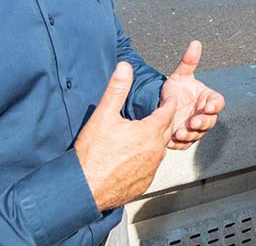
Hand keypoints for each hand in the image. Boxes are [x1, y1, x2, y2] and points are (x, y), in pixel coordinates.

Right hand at [75, 62, 179, 210]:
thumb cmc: (92, 153)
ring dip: (157, 139)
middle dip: (165, 119)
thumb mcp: (103, 116)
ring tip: (150, 132)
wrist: (85, 189)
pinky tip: (138, 155)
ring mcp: (151, 169)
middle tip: (163, 111)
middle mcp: (156, 151)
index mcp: (149, 132)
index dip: (169, 102)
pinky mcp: (144, 183)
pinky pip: (152, 166)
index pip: (168, 111)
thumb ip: (117, 89)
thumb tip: (125, 67)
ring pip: (160, 149)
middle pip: (167, 130)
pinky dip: (148, 158)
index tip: (170, 96)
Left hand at [160, 41, 224, 149]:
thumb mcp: (180, 75)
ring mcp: (195, 128)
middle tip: (193, 122)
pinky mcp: (185, 139)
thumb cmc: (176, 90)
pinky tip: (171, 141)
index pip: (217, 103)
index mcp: (207, 99)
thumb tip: (195, 43)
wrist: (163, 105)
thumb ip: (188, 61)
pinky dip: (179, 144)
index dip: (215, 105)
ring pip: (198, 134)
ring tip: (179, 132)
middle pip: (210, 121)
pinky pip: (185, 144)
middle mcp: (204, 114)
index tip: (208, 106)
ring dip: (190, 134)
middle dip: (202, 122)